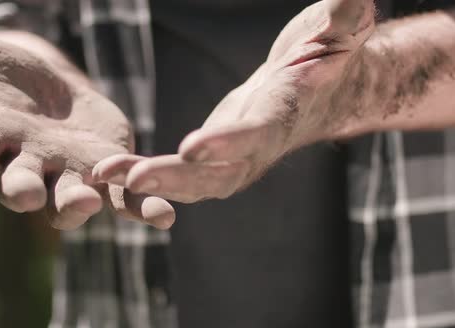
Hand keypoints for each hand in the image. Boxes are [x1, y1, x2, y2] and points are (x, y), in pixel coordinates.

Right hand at [0, 26, 174, 228]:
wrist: (54, 89)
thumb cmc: (7, 77)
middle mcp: (28, 165)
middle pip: (20, 186)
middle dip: (22, 191)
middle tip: (24, 196)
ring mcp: (69, 172)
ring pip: (71, 197)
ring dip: (80, 202)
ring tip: (89, 202)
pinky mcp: (107, 172)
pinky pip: (125, 196)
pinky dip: (143, 207)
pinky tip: (163, 216)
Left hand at [93, 0, 374, 202]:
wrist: (316, 90)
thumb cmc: (326, 54)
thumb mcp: (336, 31)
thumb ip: (341, 23)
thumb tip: (352, 2)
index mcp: (283, 113)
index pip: (257, 132)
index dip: (229, 141)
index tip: (194, 147)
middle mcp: (257, 146)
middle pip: (216, 172)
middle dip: (175, 176)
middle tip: (132, 179)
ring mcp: (234, 158)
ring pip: (191, 182)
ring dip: (149, 182)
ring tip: (102, 175)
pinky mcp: (213, 157)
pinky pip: (179, 174)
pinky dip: (144, 176)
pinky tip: (107, 172)